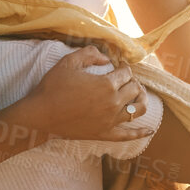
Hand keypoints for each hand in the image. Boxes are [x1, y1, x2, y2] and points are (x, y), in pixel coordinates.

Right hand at [18, 46, 154, 143]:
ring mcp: (110, 121)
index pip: (126, 73)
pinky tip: (150, 131)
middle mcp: (113, 103)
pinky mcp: (104, 134)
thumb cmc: (52, 87)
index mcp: (107, 85)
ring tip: (138, 95)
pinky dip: (140, 133)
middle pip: (135, 89)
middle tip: (125, 79)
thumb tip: (106, 57)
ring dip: (142, 100)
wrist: (40, 115)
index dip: (124, 67)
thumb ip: (89, 53)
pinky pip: (128, 135)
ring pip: (137, 110)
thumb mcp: (69, 62)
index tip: (119, 66)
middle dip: (132, 81)